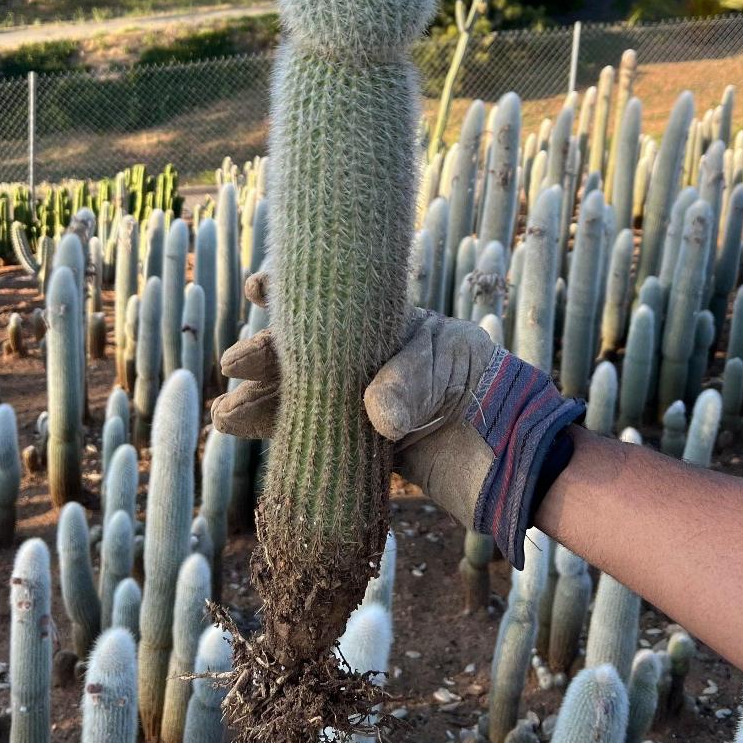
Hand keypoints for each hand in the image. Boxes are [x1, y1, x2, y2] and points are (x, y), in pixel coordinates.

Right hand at [210, 279, 501, 532]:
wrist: (517, 454)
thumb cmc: (492, 391)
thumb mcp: (450, 369)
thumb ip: (410, 385)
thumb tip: (375, 415)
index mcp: (391, 326)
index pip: (335, 302)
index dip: (295, 292)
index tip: (259, 287)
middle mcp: (372, 362)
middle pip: (309, 354)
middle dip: (269, 357)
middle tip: (237, 365)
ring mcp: (366, 404)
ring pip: (303, 397)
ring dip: (264, 402)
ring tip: (226, 414)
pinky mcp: (365, 447)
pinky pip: (314, 435)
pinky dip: (281, 434)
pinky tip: (245, 431)